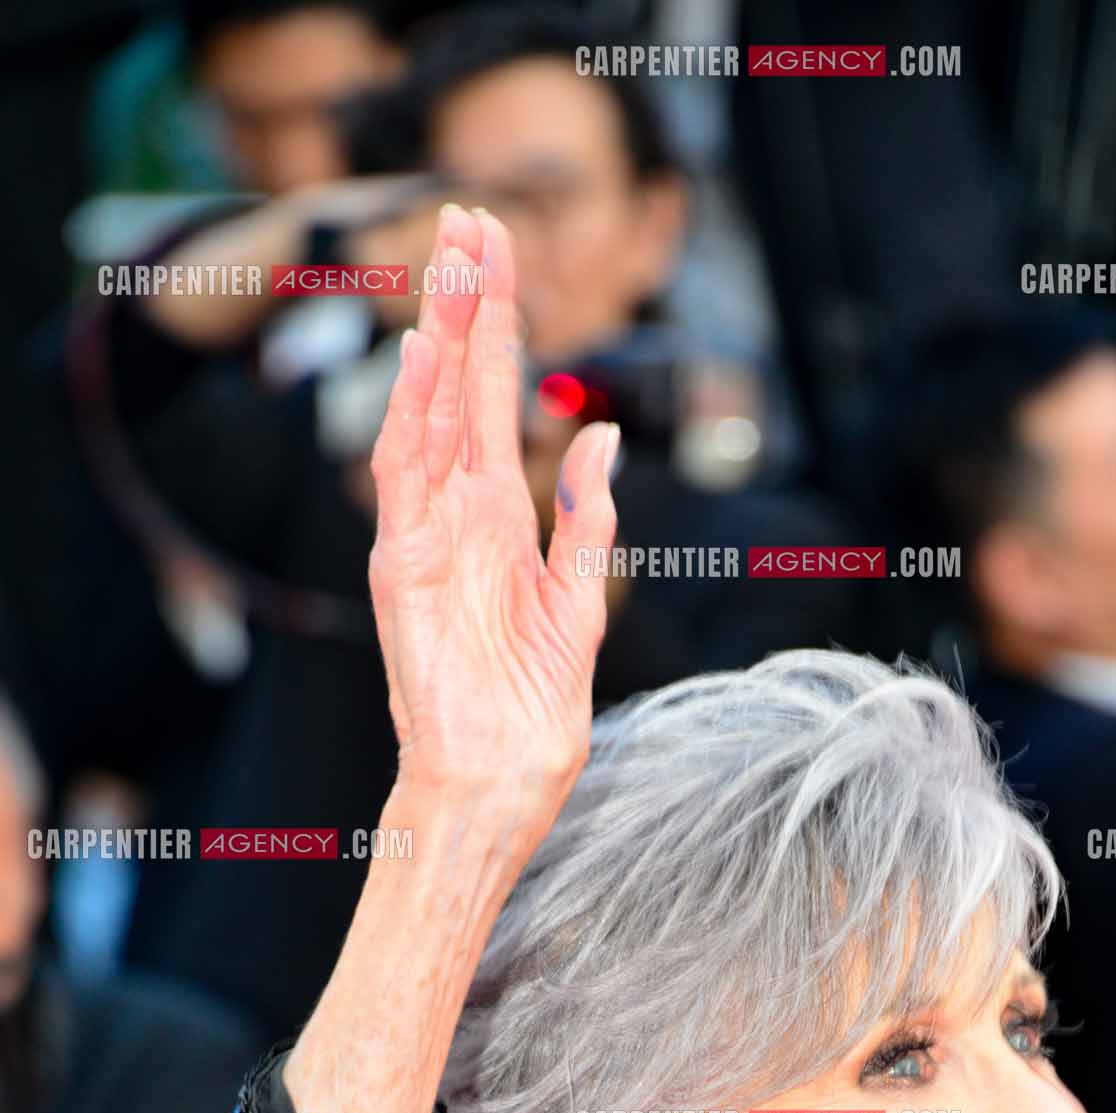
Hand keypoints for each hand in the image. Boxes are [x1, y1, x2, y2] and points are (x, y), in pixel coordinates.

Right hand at [367, 204, 617, 833]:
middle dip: (467, 302)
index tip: (502, 247)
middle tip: (469, 216)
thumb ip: (587, 518)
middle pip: (459, 386)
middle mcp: (458, 513)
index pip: (497, 399)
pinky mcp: (402, 564)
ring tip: (450, 258)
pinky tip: (426, 352)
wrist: (498, 783)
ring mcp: (425, 535)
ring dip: (438, 334)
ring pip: (428, 413)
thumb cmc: (532, 712)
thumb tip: (603, 435)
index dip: (501, 324)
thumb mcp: (579, 601)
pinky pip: (404, 474)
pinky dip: (413, 412)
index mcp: (502, 518)